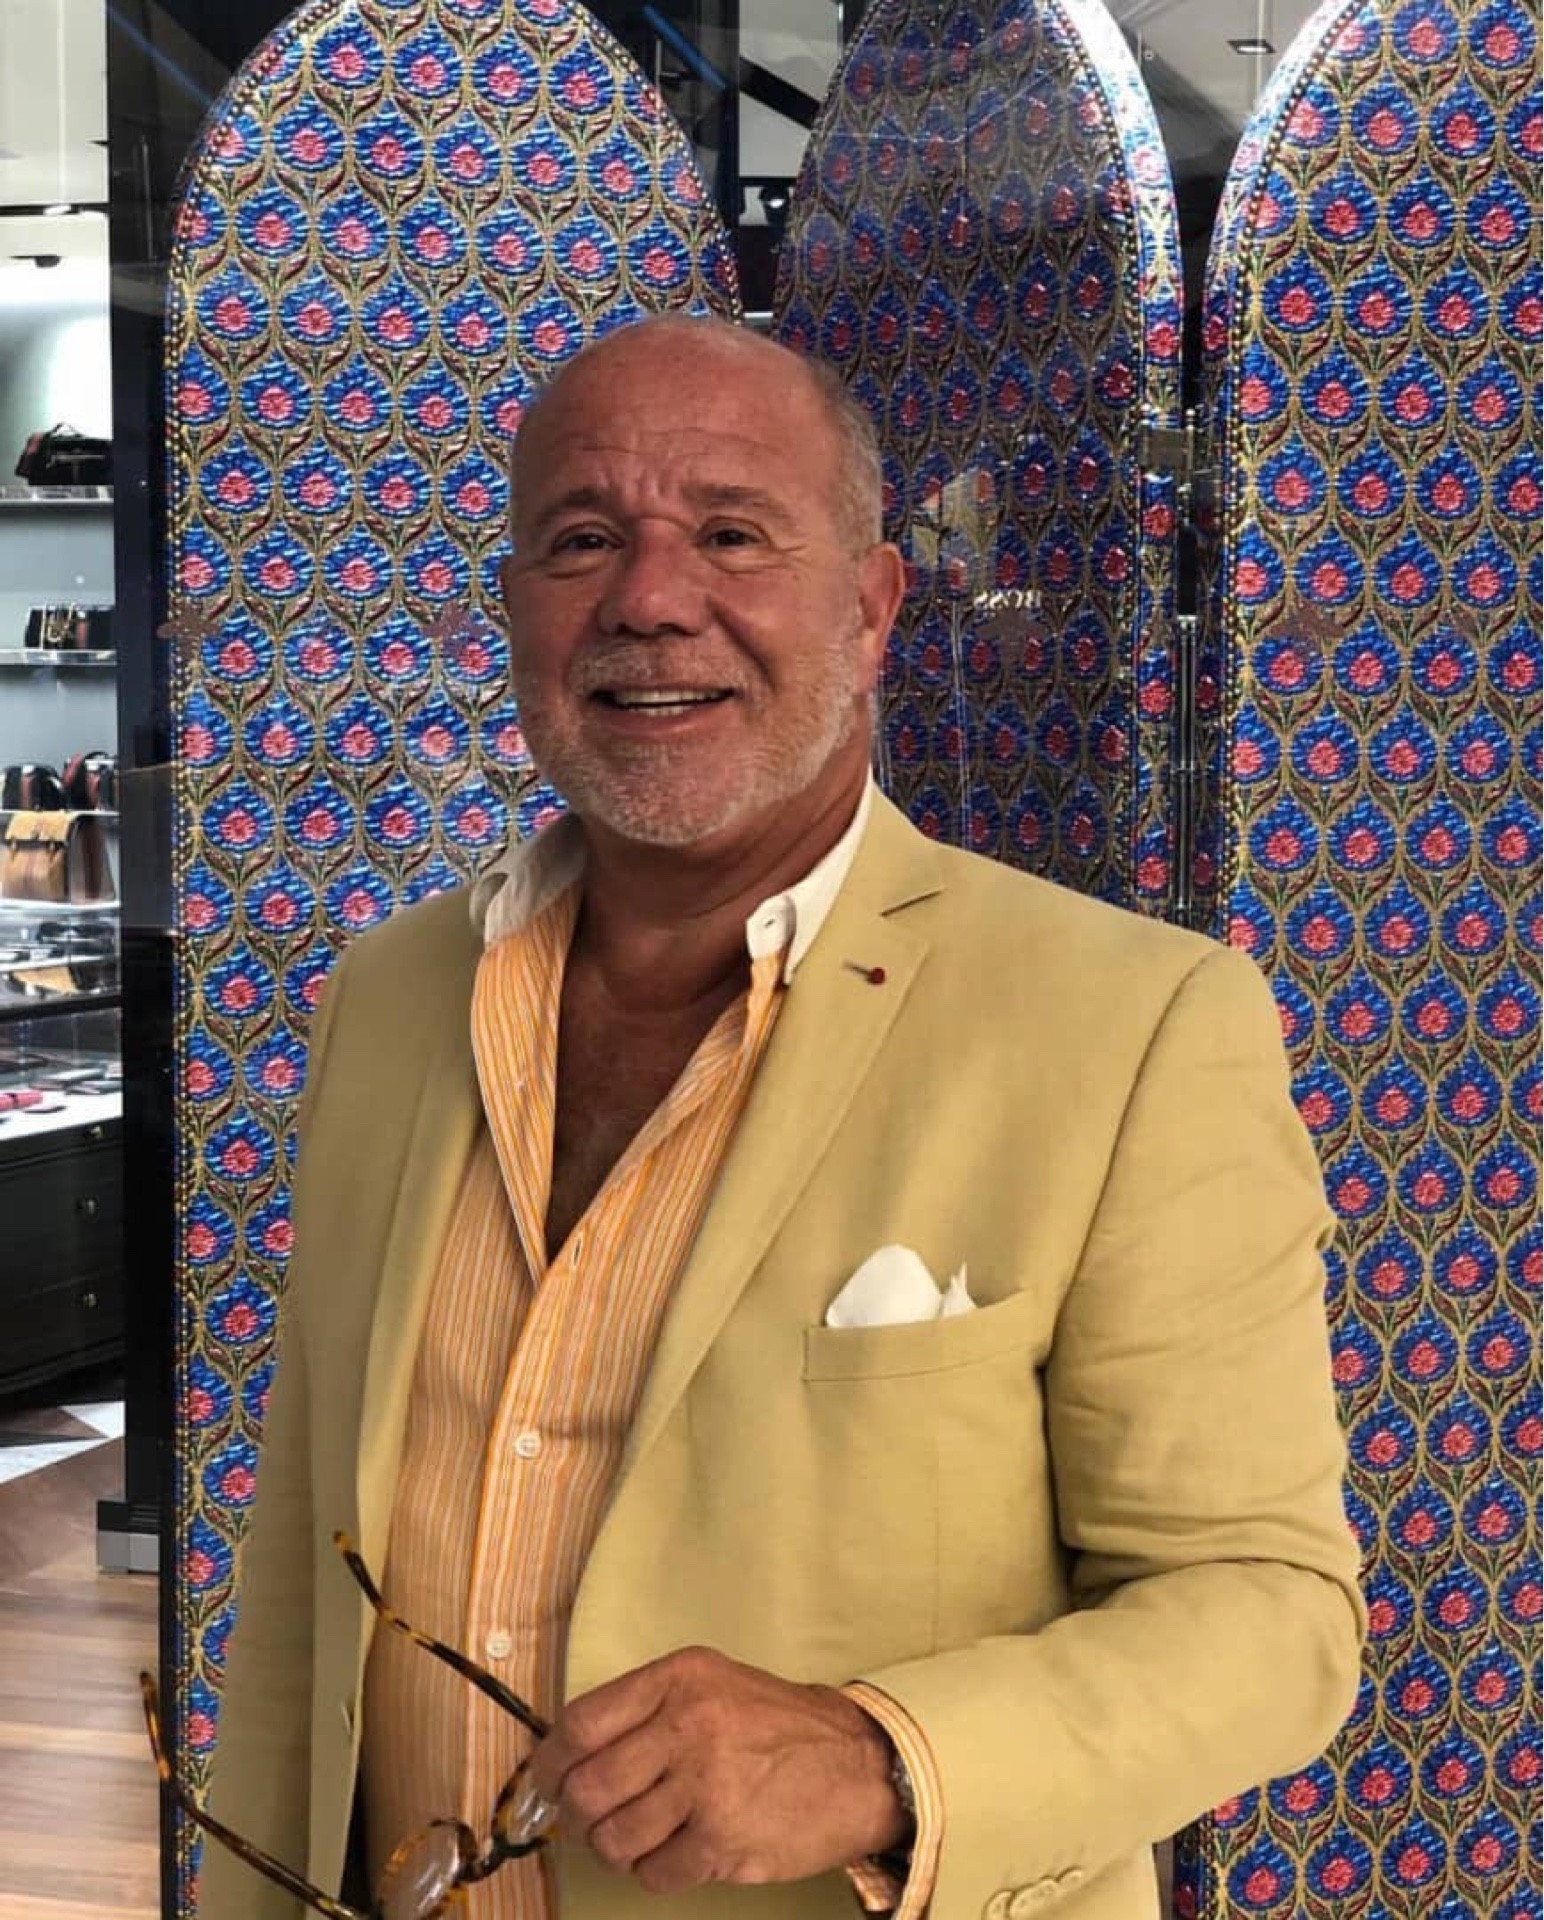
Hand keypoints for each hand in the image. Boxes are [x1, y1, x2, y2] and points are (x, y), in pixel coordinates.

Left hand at [526, 1646, 910, 1891]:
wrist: (856, 1764)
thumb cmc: (773, 1724)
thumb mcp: (711, 1683)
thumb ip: (646, 1708)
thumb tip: (568, 1755)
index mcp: (679, 1680)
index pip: (583, 1723)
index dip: (551, 1761)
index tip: (546, 1780)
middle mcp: (689, 1726)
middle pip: (589, 1787)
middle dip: (580, 1814)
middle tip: (592, 1819)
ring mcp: (707, 1786)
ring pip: (615, 1837)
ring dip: (616, 1848)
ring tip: (640, 1837)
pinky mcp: (724, 1840)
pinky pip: (654, 1872)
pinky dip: (655, 1870)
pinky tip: (679, 1852)